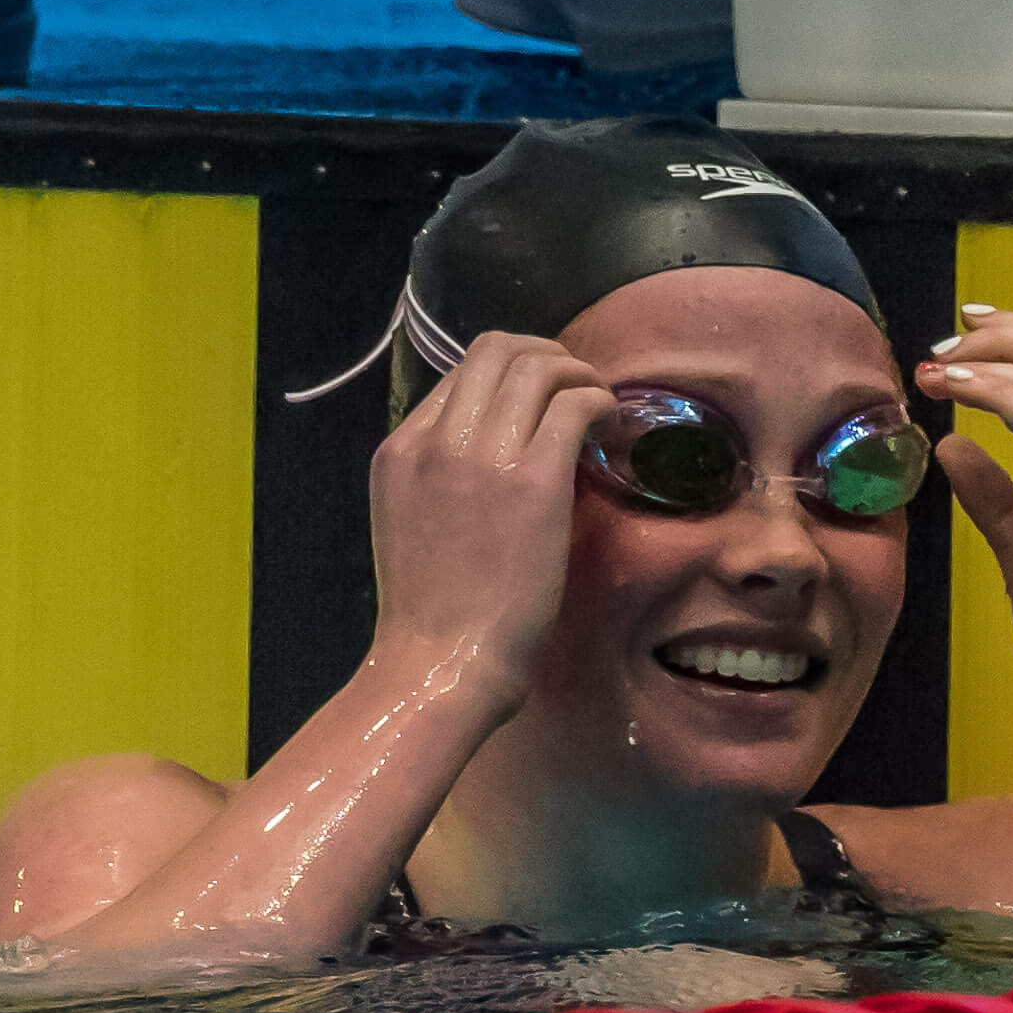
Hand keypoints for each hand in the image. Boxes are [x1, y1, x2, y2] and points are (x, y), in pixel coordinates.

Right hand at [368, 332, 615, 710]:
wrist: (442, 661)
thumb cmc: (435, 612)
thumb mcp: (411, 522)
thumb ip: (440, 475)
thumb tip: (494, 445)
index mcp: (401, 449)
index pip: (458, 376)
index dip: (508, 375)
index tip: (541, 397)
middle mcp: (436, 441)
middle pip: (494, 350)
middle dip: (544, 354)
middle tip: (576, 381)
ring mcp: (482, 456)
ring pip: (535, 367)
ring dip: (577, 372)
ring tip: (599, 399)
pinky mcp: (532, 480)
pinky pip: (572, 404)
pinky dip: (598, 399)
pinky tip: (611, 421)